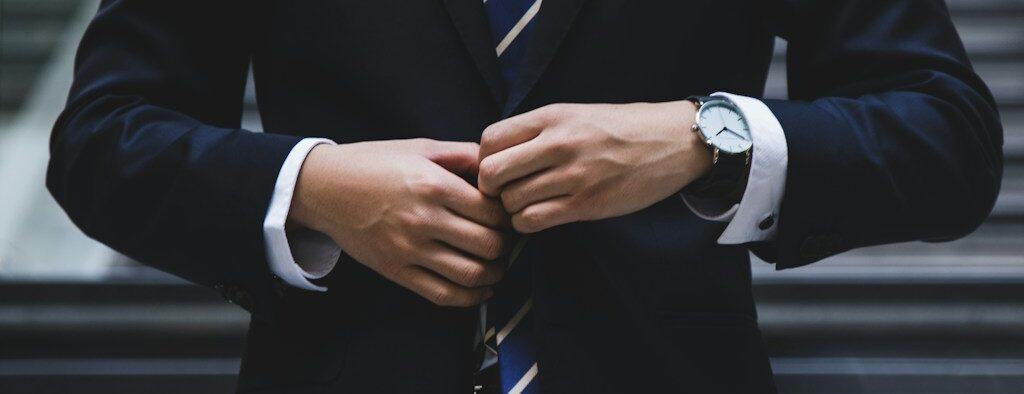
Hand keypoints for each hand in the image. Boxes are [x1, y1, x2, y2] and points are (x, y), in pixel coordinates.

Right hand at [289, 139, 509, 306]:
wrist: (324, 188)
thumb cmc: (375, 163)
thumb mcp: (421, 147)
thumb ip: (463, 155)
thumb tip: (499, 166)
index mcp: (433, 185)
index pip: (492, 211)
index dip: (508, 215)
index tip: (506, 214)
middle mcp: (423, 219)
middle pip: (489, 245)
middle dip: (505, 244)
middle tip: (505, 239)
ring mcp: (409, 249)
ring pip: (471, 274)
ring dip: (495, 273)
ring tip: (497, 264)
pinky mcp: (396, 271)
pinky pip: (443, 294)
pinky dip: (471, 297)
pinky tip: (481, 288)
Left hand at [478, 102, 710, 232]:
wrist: (672, 142)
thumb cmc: (620, 129)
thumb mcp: (575, 114)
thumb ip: (537, 131)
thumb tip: (494, 155)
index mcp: (552, 117)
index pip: (489, 140)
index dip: (484, 159)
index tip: (498, 168)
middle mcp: (558, 143)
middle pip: (491, 173)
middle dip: (491, 188)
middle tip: (505, 192)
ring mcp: (573, 176)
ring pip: (511, 202)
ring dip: (512, 209)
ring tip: (528, 204)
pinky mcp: (586, 204)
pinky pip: (533, 221)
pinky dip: (528, 223)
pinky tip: (540, 216)